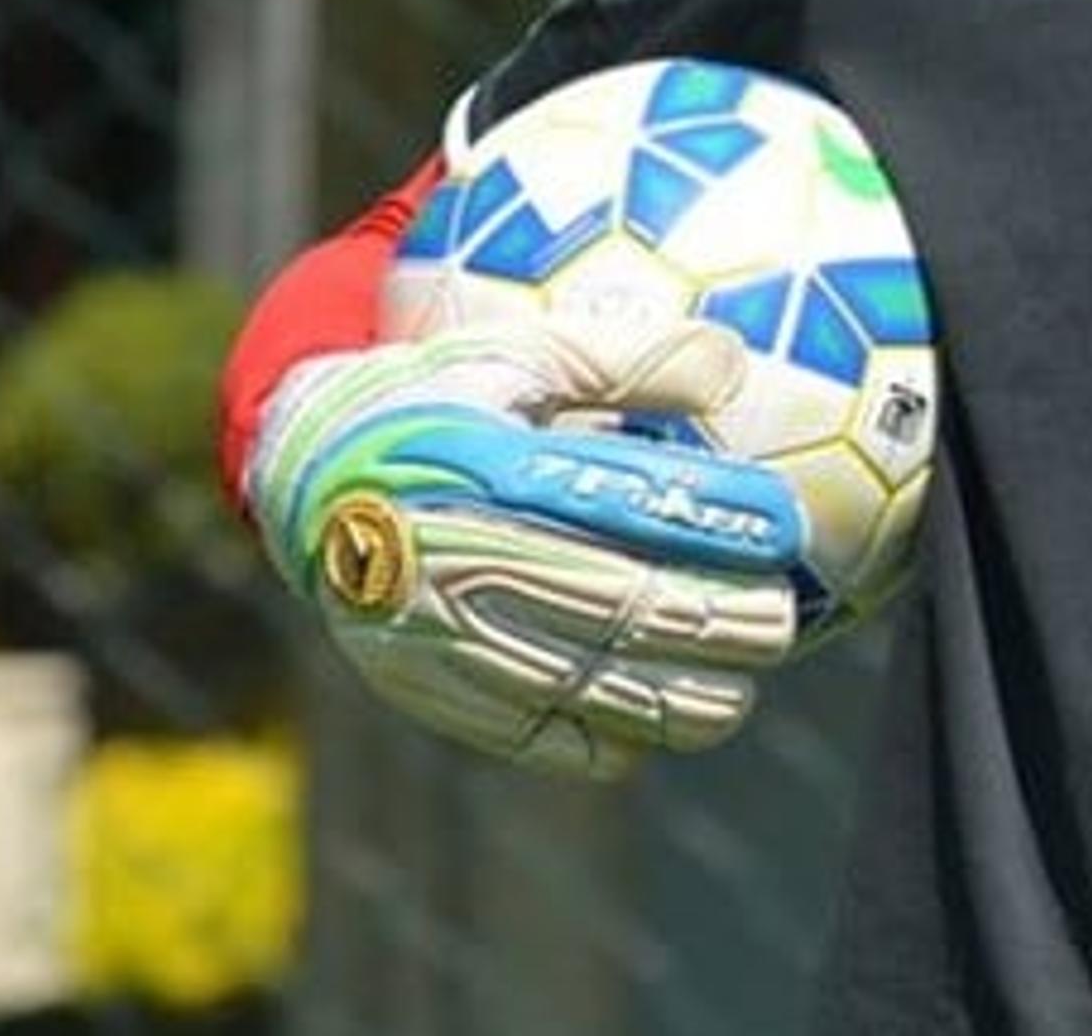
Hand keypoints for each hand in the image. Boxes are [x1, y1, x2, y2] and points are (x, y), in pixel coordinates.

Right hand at [243, 318, 811, 780]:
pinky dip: (595, 740)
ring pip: (578, 681)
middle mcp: (461, 553)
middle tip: (778, 624)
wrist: (305, 475)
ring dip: (670, 698)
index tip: (785, 530)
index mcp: (486, 463)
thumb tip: (735, 367)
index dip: (711, 517)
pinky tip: (650, 735)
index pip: (622, 496)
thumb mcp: (517, 351)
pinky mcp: (422, 684)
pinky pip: (523, 730)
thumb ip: (627, 357)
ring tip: (738, 695)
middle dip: (710, 620)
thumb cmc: (438, 398)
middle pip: (613, 601)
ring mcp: (437, 631)